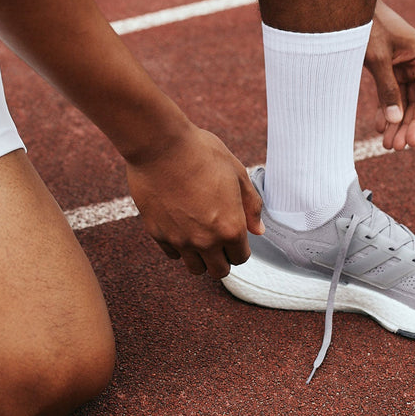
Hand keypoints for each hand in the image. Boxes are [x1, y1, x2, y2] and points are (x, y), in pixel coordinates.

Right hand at [125, 126, 263, 278]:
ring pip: (195, 268)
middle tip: (218, 237)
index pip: (241, 257)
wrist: (160, 145)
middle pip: (218, 271)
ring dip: (200, 256)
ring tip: (199, 233)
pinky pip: (172, 253)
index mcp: (230, 227)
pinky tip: (180, 224)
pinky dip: (179, 245)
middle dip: (222, 257)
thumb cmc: (201, 152)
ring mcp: (179, 240)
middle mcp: (205, 240)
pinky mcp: (157, 233)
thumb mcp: (236, 172)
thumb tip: (257, 230)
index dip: (240, 246)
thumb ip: (250, 205)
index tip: (233, 232)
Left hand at [364, 0, 414, 149]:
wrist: (348, 5)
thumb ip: (387, 89)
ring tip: (386, 142)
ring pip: (401, 97)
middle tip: (394, 148)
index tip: (410, 142)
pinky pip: (390, 90)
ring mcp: (402, 63)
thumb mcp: (377, 58)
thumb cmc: (365, 25)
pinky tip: (380, 125)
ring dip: (395, 119)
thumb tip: (396, 119)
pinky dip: (385, 106)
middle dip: (405, 124)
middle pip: (414, 100)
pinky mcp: (387, 64)